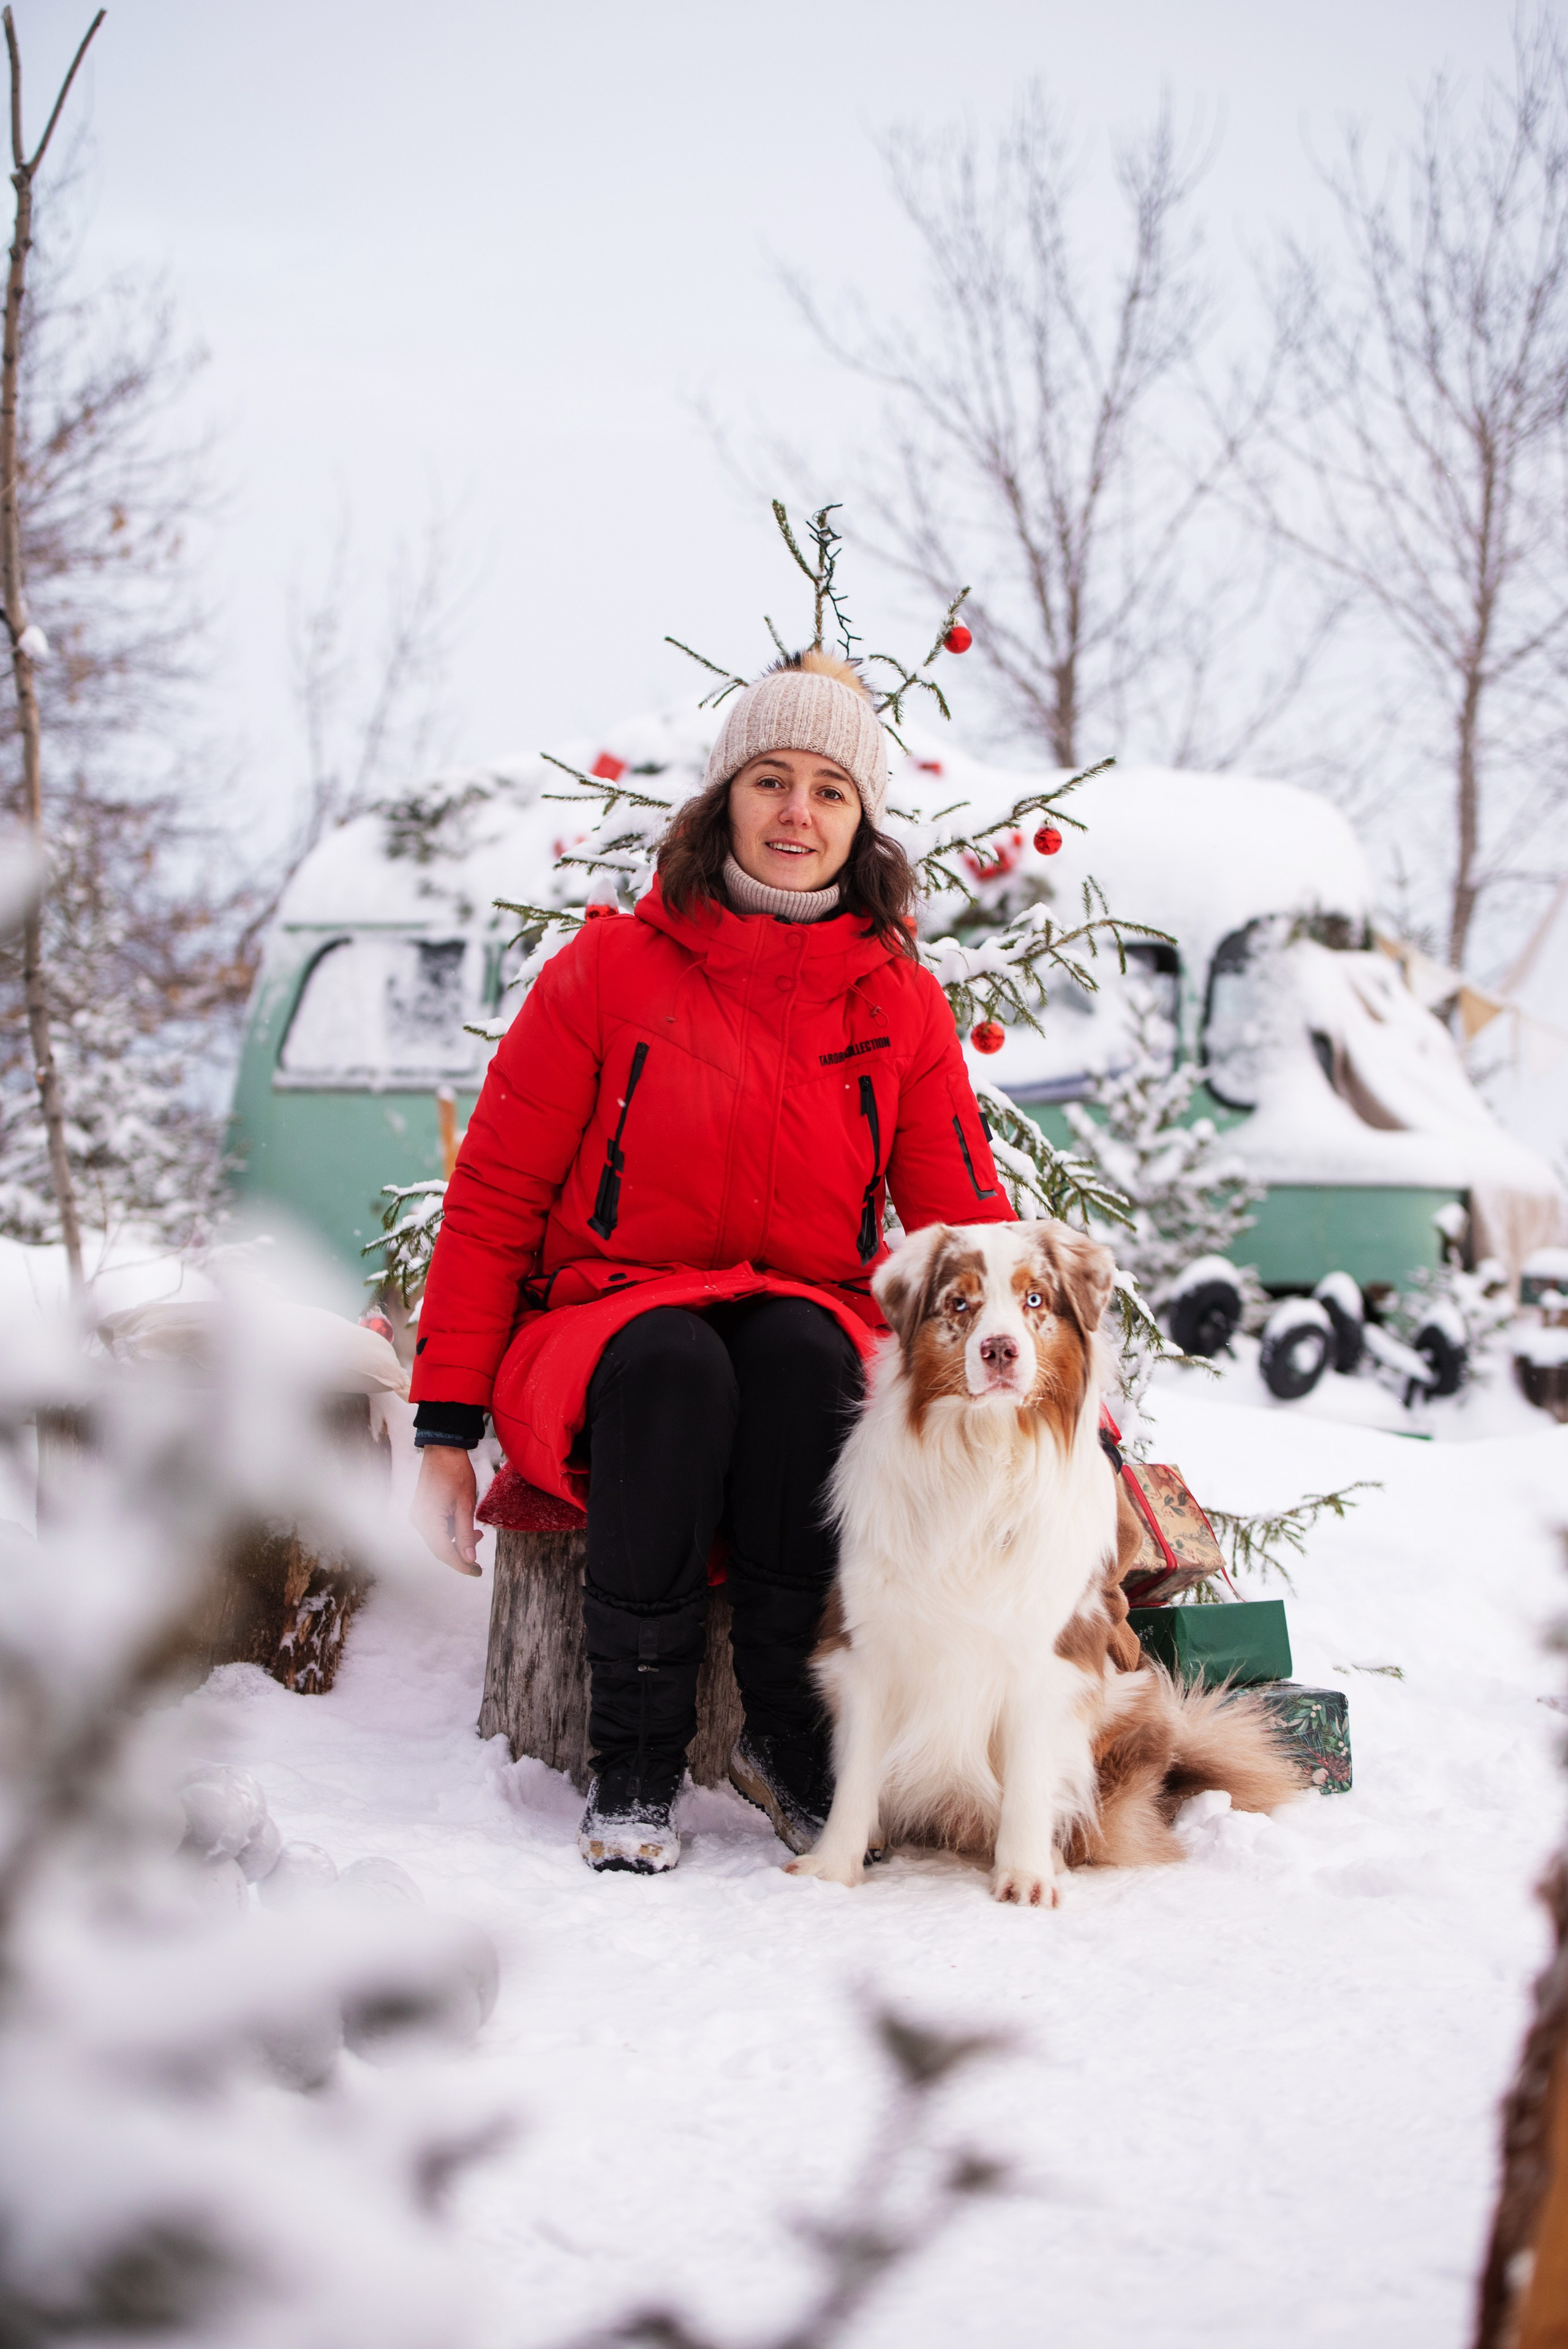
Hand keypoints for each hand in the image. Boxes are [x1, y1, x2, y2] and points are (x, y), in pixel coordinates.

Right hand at [411, 1444, 480, 1575]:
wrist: (443, 1450)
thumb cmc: (456, 1473)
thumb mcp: (466, 1505)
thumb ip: (467, 1534)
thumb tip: (469, 1559)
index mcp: (428, 1520)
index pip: (445, 1552)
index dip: (461, 1565)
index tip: (476, 1572)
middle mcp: (418, 1520)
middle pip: (440, 1549)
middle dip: (460, 1554)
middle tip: (479, 1557)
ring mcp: (418, 1515)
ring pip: (439, 1540)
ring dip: (457, 1542)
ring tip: (477, 1532)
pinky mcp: (422, 1511)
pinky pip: (436, 1530)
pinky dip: (451, 1532)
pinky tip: (465, 1526)